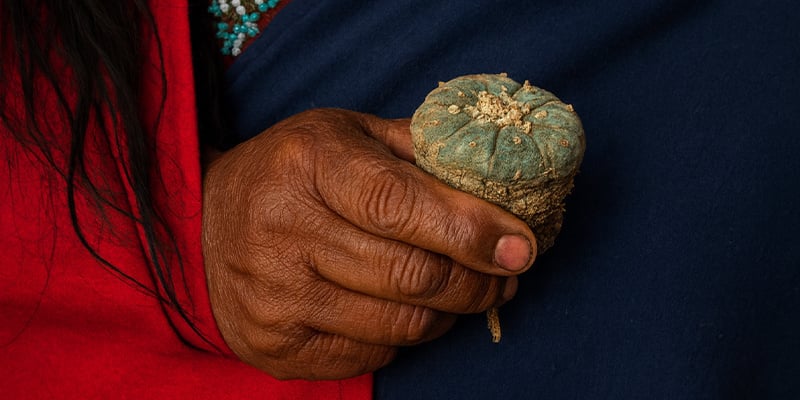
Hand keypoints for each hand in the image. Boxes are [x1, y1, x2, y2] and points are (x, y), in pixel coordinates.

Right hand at [202, 109, 535, 379]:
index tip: (521, 246)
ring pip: (400, 323)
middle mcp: (283, 230)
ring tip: (462, 291)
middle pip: (411, 274)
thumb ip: (415, 150)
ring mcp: (273, 295)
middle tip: (505, 274)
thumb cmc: (291, 173)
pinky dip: (407, 336)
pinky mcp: (273, 344)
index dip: (472, 230)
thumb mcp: (346, 134)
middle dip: (478, 281)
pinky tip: (407, 310)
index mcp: (308, 164)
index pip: (401, 205)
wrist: (205, 225)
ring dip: (450, 312)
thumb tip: (494, 185)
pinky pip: (371, 354)